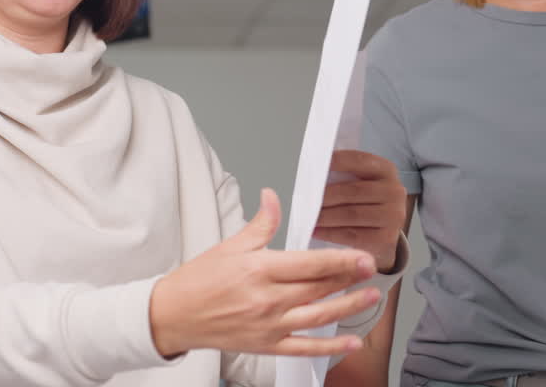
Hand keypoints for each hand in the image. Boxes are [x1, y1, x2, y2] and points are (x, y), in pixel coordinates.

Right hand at [149, 189, 380, 358]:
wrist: (172, 316)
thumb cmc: (198, 280)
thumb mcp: (230, 245)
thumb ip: (260, 223)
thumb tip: (273, 197)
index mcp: (259, 269)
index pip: (310, 264)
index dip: (341, 260)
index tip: (363, 255)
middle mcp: (266, 299)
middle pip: (318, 288)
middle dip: (350, 278)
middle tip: (374, 268)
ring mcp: (268, 325)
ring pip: (318, 317)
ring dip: (348, 307)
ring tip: (372, 296)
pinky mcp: (266, 345)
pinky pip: (304, 349)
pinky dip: (330, 347)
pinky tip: (351, 341)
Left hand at [315, 151, 406, 272]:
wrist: (384, 231)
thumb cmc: (365, 203)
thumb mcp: (361, 182)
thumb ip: (344, 176)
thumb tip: (314, 176)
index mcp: (386, 170)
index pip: (359, 160)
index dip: (337, 161)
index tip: (316, 165)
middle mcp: (394, 191)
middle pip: (353, 190)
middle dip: (326, 195)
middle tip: (306, 199)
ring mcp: (393, 216)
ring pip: (351, 214)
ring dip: (325, 216)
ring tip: (307, 217)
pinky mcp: (386, 238)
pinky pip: (353, 235)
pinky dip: (330, 233)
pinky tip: (316, 231)